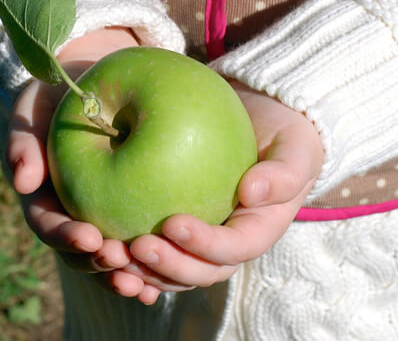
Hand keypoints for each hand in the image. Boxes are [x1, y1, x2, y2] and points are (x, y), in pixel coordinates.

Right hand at [7, 27, 161, 297]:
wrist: (99, 74)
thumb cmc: (61, 90)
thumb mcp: (35, 105)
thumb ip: (24, 139)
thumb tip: (23, 183)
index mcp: (47, 196)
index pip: (50, 225)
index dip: (66, 238)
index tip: (90, 238)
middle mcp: (77, 211)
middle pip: (84, 252)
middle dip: (101, 265)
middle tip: (123, 263)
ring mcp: (108, 213)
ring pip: (116, 255)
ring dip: (129, 273)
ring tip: (147, 283)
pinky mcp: (139, 206)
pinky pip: (149, 235)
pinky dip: (159, 257)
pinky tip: (180, 266)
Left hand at [125, 81, 323, 301]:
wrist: (259, 125)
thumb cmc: (282, 135)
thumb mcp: (295, 146)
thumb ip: (284, 172)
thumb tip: (252, 194)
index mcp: (257, 231)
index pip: (234, 249)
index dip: (205, 245)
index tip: (173, 223)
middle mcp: (227, 244)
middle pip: (199, 272)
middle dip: (168, 266)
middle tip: (135, 247)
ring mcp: (201, 240)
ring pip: (172, 271)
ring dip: (142, 271)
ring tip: (111, 254)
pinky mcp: (176, 230)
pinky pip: (154, 249)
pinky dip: (131, 257)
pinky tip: (102, 246)